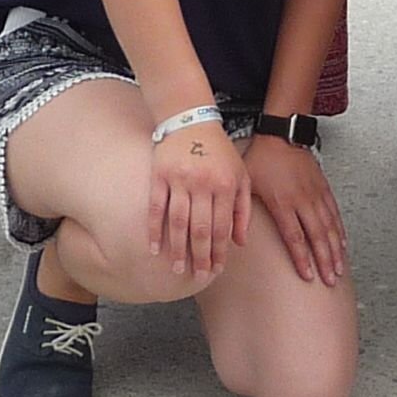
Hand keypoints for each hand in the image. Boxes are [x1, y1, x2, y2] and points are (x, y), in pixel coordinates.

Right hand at [147, 110, 249, 278]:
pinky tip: (154, 247)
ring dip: (177, 248)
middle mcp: (202, 184)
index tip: (216, 269)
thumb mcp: (241, 175)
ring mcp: (179, 180)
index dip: (219, 251)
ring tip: (177, 268)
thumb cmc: (219, 151)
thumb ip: (242, 209)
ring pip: (178, 222)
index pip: (222, 226)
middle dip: (200, 256)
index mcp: (225, 185)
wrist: (191, 120)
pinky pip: (156, 208)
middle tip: (198, 276)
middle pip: (201, 228)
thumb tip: (239, 242)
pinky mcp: (159, 176)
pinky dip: (154, 229)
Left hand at [245, 134, 346, 284]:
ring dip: (336, 250)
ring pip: (330, 227)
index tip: (308, 276)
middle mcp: (302, 200)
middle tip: (330, 279)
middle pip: (318, 237)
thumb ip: (240, 212)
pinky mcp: (323, 188)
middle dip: (325, 260)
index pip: (295, 237)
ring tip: (339, 268)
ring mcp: (315, 194)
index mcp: (283, 202)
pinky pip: (334, 213)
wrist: (283, 134)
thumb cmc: (262, 158)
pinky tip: (343, 243)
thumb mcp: (246, 184)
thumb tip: (234, 239)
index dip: (303, 259)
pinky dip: (340, 230)